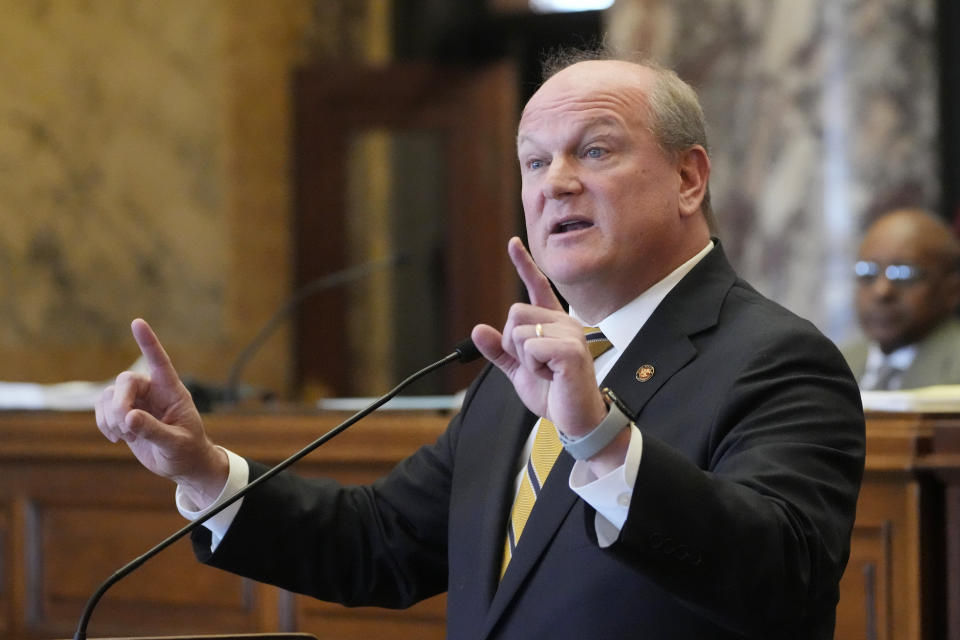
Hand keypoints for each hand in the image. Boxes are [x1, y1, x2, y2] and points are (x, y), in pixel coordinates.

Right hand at [95, 318, 227, 507]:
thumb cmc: (187, 450)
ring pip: (109, 395)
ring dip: (110, 417)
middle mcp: (153, 391)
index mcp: (173, 391)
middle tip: (126, 428)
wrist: (182, 464)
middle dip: (119, 404)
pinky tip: (117, 438)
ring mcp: (136, 402)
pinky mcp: (123, 414)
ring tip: (126, 436)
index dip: (148, 343)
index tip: (137, 322)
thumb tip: (128, 416)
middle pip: (125, 381)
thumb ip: (154, 430)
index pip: (160, 362)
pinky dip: (103, 423)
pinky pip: (101, 409)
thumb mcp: (176, 443)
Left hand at [472, 237, 606, 437]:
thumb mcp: (519, 372)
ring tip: (546, 372)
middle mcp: (565, 323)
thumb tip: (478, 330)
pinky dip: (533, 367)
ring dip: (524, 359)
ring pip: (520, 331)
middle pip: (515, 312)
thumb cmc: (554, 395)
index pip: (537, 287)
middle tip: (534, 365)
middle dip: (513, 343)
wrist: (576, 421)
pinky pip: (531, 348)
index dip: (524, 265)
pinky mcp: (571, 350)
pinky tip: (552, 376)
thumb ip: (500, 351)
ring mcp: (570, 334)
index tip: (513, 243)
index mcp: (554, 324)